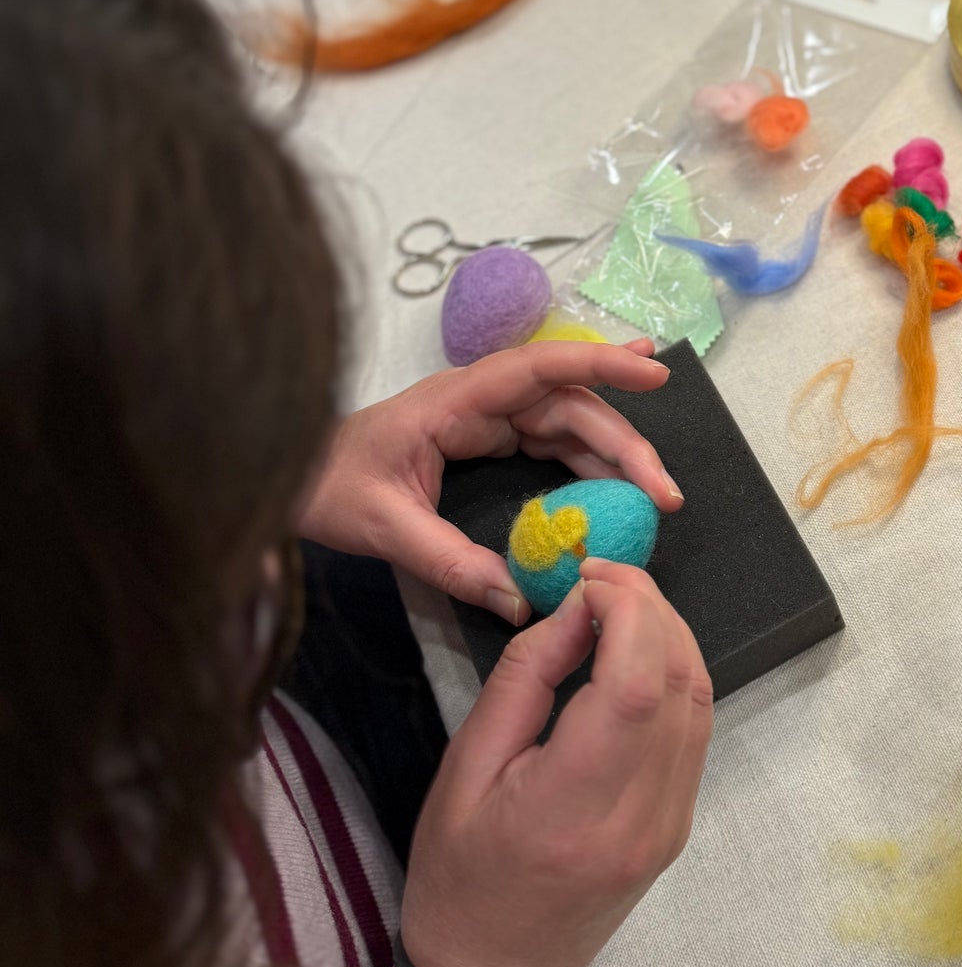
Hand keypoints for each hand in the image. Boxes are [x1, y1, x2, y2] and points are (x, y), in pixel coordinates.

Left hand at [297, 341, 682, 624]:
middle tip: (666, 493)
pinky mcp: (486, 439)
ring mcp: (485, 417)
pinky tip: (617, 486)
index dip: (600, 365)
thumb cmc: (325, 486)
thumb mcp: (383, 528)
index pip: (541, 369)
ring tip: (656, 497)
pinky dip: (588, 464)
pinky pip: (550, 444)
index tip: (653, 373)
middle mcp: (480, 398)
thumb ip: (449, 563)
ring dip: (615, 456)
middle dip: (624, 441)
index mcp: (455, 399)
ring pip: (568, 424)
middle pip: (569, 404)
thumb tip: (519, 601)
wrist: (289, 478)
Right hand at [400, 559, 712, 966]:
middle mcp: (639, 818)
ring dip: (669, 633)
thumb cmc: (458, 875)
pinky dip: (674, 672)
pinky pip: (695, 728)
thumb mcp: (465, 768)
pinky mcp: (678, 825)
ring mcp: (670, 825)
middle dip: (649, 607)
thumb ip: (525, 680)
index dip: (626, 611)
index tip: (584, 578)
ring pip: (700, 699)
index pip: (636, 685)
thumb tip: (576, 608)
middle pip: (679, 681)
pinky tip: (635, 651)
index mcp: (573, 809)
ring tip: (616, 601)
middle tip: (600, 575)